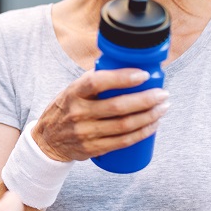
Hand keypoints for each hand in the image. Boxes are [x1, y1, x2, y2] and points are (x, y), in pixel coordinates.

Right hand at [34, 69, 168, 161]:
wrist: (48, 140)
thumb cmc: (67, 108)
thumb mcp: (73, 90)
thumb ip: (95, 79)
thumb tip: (125, 62)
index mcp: (73, 93)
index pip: (97, 82)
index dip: (122, 78)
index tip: (144, 75)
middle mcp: (78, 113)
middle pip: (117, 107)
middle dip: (146, 100)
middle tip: (162, 94)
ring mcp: (85, 133)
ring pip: (124, 126)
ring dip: (149, 117)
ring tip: (163, 108)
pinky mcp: (92, 149)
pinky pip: (122, 142)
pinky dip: (142, 133)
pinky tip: (153, 125)